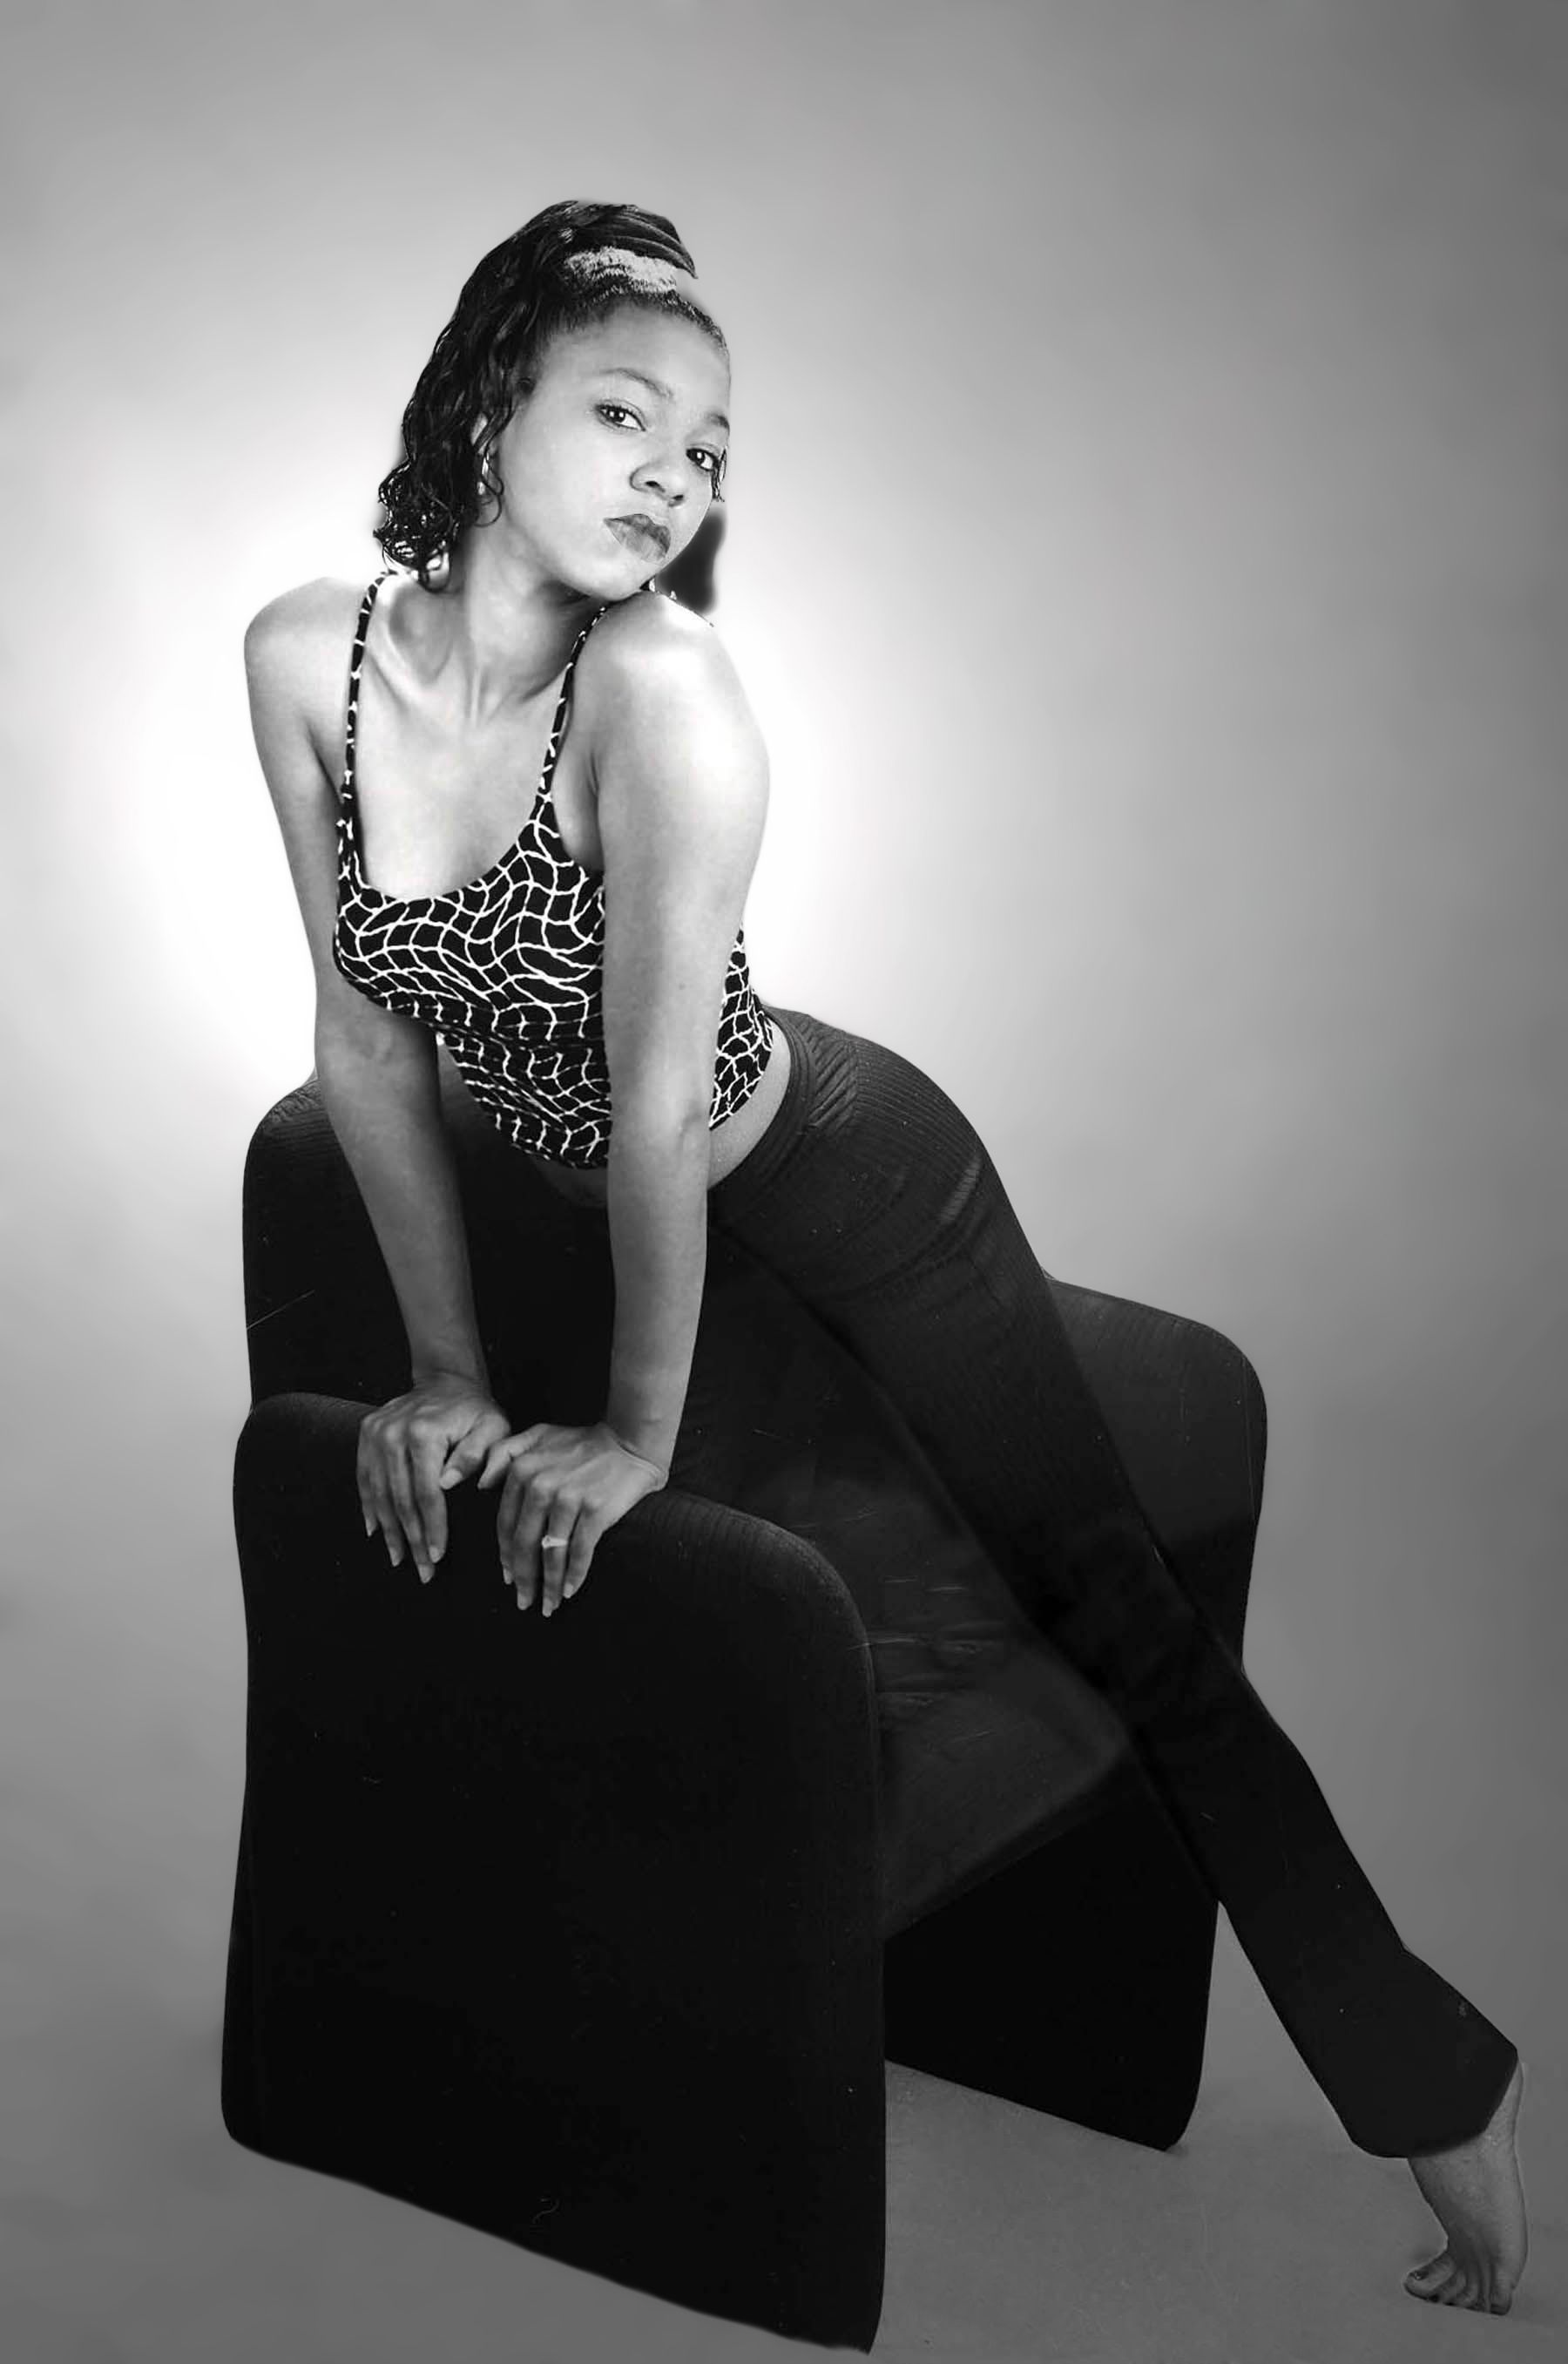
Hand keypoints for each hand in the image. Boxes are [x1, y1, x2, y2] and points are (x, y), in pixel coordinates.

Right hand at [357, 1374, 512, 1583]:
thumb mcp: (491, 1428)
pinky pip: (364, 1478)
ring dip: (389, 1531)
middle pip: (400, 1498)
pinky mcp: (366, 1434)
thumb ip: (476, 1455)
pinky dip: (370, 1507)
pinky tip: (376, 1532)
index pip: (427, 1493)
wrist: (446, 1380)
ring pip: (379, 1493)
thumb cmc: (475, 1411)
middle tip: (422, 1571)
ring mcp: (376, 1433)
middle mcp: (393, 1433)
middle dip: (411, 1539)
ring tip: (399, 1559)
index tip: (437, 1556)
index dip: (432, 1528)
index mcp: (425, 1433)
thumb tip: (448, 1483)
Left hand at [476, 1420, 667, 1614]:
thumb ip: (504, 1452)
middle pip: (524, 1544)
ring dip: (548, 1585)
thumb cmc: (582, 1442)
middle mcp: (542, 1485)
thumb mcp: (538, 1435)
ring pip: (551, 1553)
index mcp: (523, 1470)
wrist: (630, 1441)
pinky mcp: (595, 1511)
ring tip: (548, 1605)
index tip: (508, 1578)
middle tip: (523, 1602)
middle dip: (523, 1579)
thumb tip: (480, 1484)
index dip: (505, 1556)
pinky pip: (579, 1552)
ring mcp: (569, 1498)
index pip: (506, 1525)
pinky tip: (569, 1591)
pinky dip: (574, 1575)